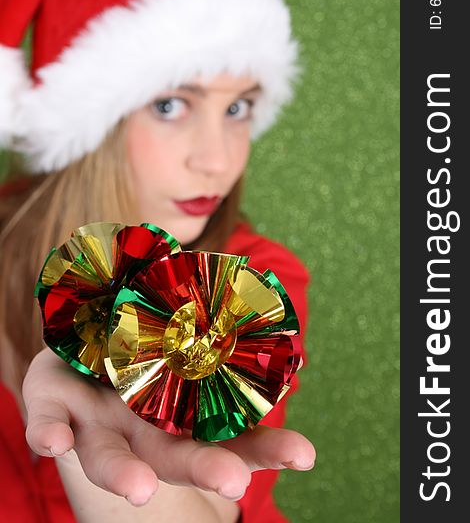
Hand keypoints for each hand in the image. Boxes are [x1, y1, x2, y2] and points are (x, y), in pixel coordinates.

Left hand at [23, 348, 315, 506]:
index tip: (306, 455)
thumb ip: (216, 327)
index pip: (231, 440)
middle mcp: (143, 431)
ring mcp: (98, 422)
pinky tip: (54, 442)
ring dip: (123, 473)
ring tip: (139, 489)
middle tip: (234, 483)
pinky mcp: (56, 403)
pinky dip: (49, 432)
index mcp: (181, 420)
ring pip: (110, 456)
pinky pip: (48, 420)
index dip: (267, 449)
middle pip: (175, 458)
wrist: (79, 352)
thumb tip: (268, 306)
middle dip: (205, 469)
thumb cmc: (144, 351)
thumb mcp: (186, 338)